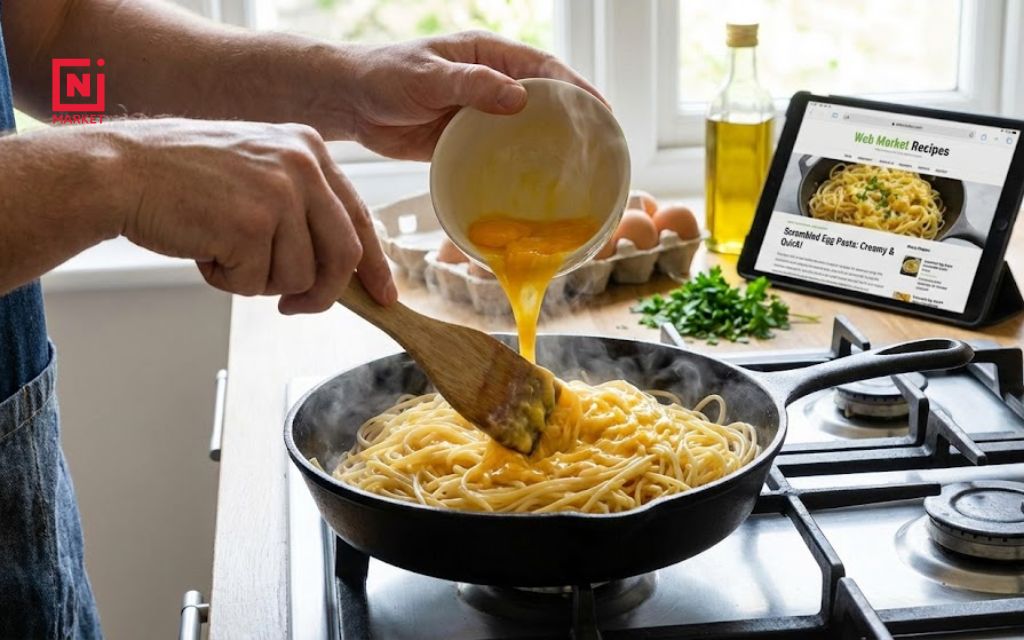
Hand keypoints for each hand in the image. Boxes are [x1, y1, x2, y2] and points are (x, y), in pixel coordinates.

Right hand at [115, 119, 394, 312]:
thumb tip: (341, 266)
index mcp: (309, 148)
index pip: (359, 216)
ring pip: (300, 276)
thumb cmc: (181, 177)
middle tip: (294, 306)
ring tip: (223, 248)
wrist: (121, 171)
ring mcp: (280, 193)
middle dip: (321, 293)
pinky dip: (228, 281)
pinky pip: (256, 283)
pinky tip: (205, 249)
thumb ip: (302, 206)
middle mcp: (303, 165)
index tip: (384, 295)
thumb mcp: (258, 171)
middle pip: (344, 256)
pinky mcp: (252, 225)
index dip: (374, 264)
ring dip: (259, 281)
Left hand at [341, 31, 604, 159]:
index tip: (601, 110)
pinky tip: (530, 187)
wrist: (348, 102)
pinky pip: (497, 154)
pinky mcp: (465, 141)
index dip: (576, 88)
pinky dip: (514, 167)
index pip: (544, 68)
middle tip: (599, 147)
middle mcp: (490, 83)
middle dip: (571, 120)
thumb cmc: (384, 76)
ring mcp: (479, 114)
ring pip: (523, 130)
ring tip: (574, 172)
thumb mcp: (428, 77)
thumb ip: (472, 86)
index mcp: (487, 56)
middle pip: (542, 101)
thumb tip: (521, 98)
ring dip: (545, 148)